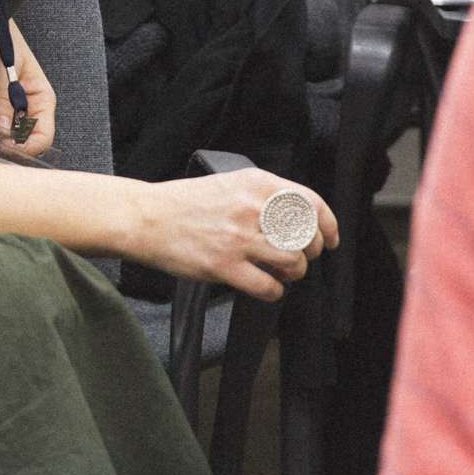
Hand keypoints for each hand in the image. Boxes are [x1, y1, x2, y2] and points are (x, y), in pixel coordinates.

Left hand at [0, 20, 55, 157]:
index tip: (1, 142)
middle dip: (0, 141)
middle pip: (19, 144)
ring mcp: (3, 111)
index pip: (42, 137)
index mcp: (40, 99)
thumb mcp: (4, 62)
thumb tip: (2, 129)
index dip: (23, 146)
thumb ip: (3, 95)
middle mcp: (24, 110)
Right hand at [131, 169, 339, 300]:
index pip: (311, 203)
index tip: (330, 239)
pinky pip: (269, 287)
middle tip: (297, 257)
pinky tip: (262, 285)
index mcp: (254, 183)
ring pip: (293, 262)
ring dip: (293, 273)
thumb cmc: (182, 203)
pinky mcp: (224, 265)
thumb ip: (261, 195)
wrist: (144, 217)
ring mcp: (238, 237)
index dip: (328, 226)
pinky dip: (273, 291)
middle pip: (307, 236)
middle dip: (310, 252)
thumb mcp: (227, 183)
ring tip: (278, 272)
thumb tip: (297, 218)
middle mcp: (250, 207)